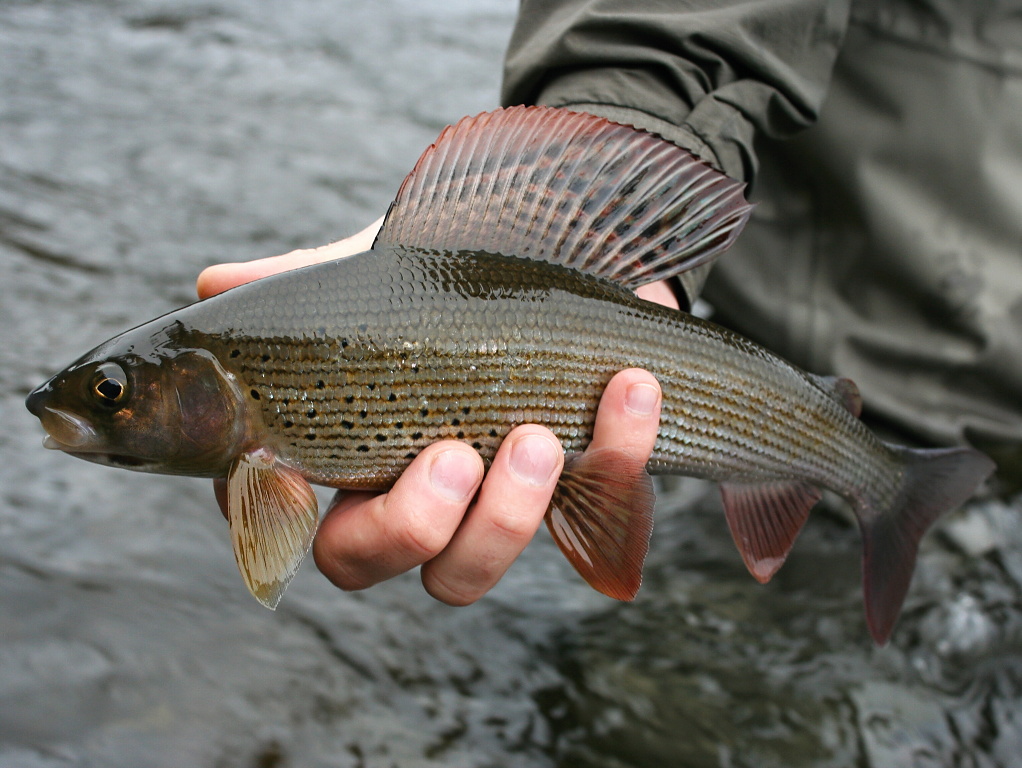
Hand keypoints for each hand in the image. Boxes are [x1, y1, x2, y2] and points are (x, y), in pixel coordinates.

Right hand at [198, 221, 670, 603]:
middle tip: (451, 456)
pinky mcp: (570, 503)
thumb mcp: (385, 272)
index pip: (275, 515)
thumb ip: (304, 284)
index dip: (270, 513)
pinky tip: (630, 391)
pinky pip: (590, 519)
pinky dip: (614, 457)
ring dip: (504, 518)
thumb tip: (216, 286)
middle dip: (407, 524)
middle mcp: (402, 495)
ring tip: (537, 437)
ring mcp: (482, 510)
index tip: (297, 473)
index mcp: (340, 447)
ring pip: (462, 576)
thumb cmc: (459, 278)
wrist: (574, 256)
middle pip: (363, 566)